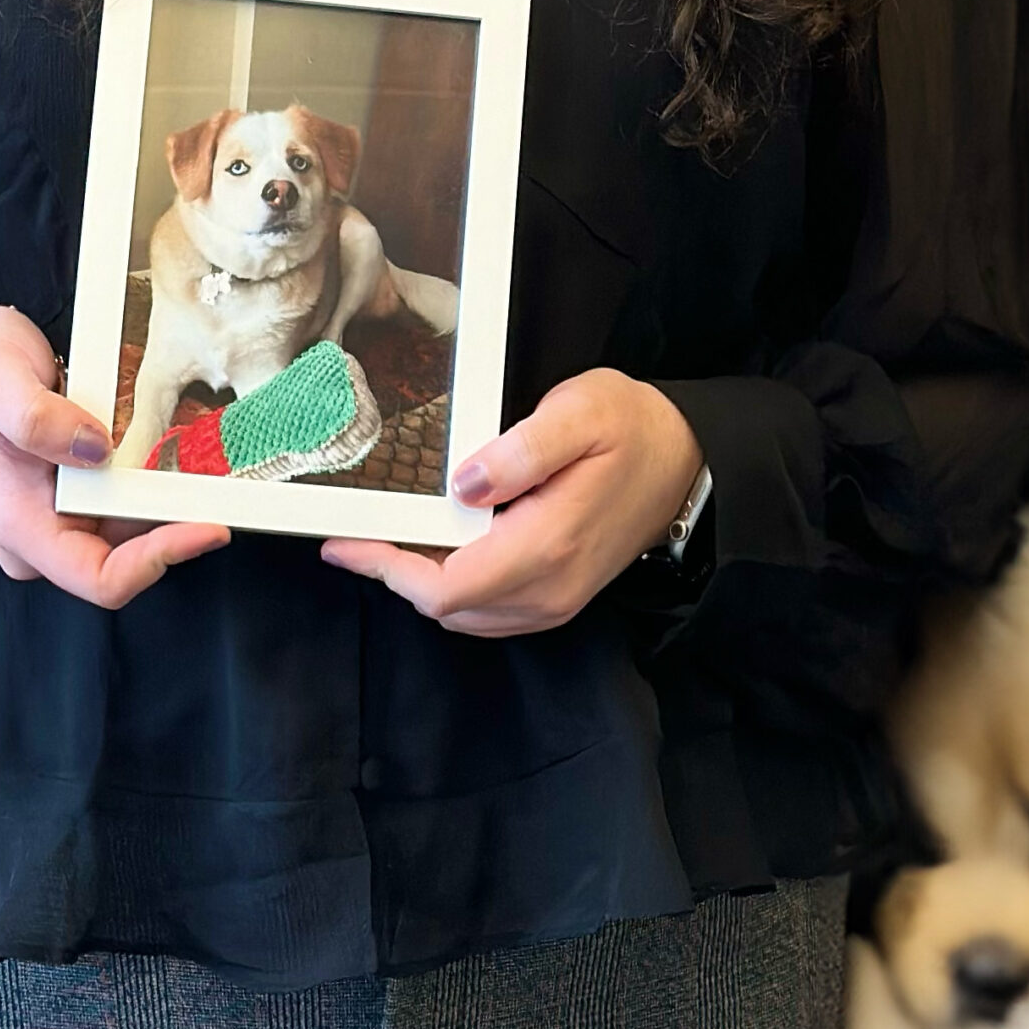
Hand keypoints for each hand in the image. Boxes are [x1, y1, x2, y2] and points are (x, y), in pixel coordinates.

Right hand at [0, 306, 228, 608]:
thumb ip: (37, 418)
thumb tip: (95, 448)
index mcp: (19, 525)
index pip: (98, 577)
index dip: (157, 560)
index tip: (207, 527)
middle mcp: (42, 535)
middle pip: (127, 558)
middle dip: (176, 524)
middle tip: (223, 482)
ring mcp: (60, 519)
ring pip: (135, 532)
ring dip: (173, 501)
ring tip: (207, 457)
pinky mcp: (77, 498)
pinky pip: (129, 502)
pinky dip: (159, 481)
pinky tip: (181, 449)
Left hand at [319, 369, 701, 636]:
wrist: (686, 458)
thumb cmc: (630, 425)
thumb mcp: (579, 412)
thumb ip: (520, 450)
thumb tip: (463, 484)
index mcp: (546, 544)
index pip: (443, 586)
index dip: (386, 566)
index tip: (342, 541)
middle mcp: (549, 589)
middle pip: (446, 607)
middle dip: (395, 572)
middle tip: (357, 531)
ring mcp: (556, 601)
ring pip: (464, 616)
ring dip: (422, 582)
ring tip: (388, 536)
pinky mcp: (560, 598)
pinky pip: (489, 613)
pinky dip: (453, 588)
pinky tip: (439, 548)